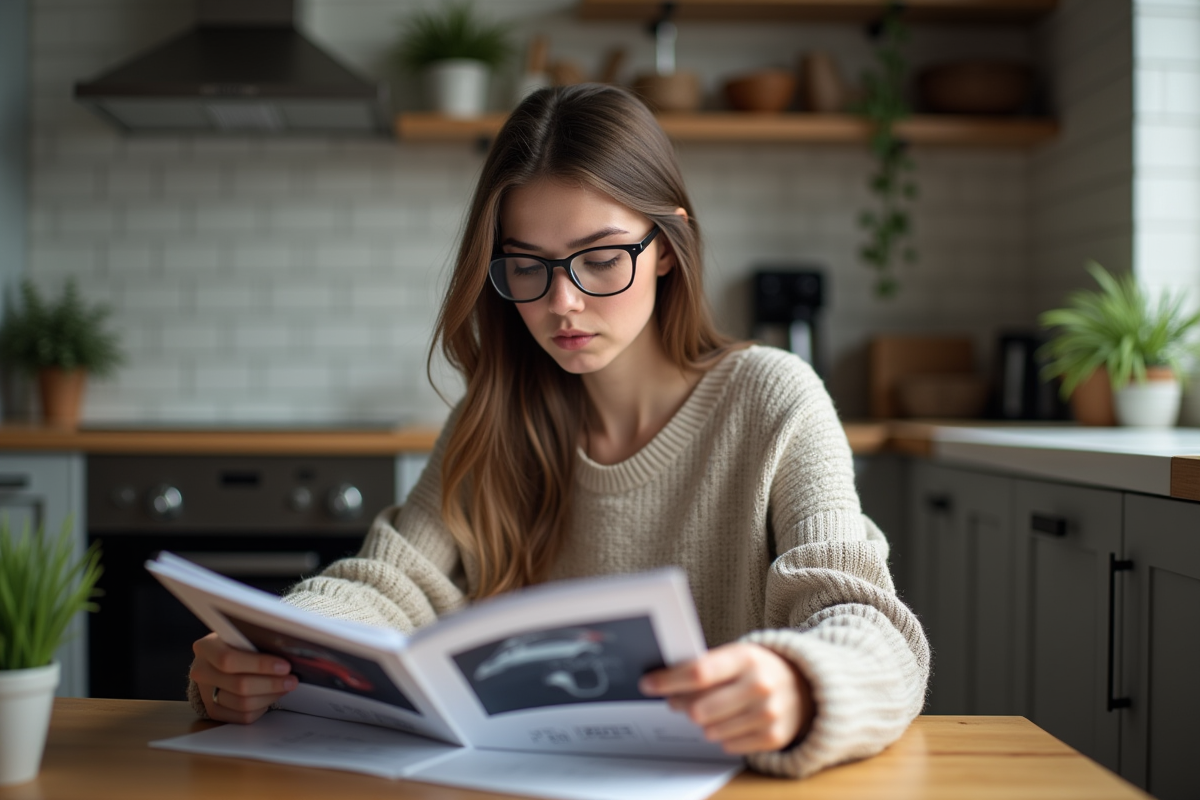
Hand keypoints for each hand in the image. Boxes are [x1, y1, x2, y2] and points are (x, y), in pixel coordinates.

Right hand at [190, 632, 297, 723]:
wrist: (216, 662)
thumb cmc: (236, 644)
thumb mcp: (242, 635)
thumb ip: (256, 640)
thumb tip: (288, 648)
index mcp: (206, 647)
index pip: (228, 659)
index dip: (260, 664)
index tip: (284, 665)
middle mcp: (201, 671)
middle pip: (239, 685)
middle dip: (271, 683)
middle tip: (292, 679)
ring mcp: (205, 694)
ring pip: (243, 703)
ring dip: (270, 696)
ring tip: (286, 687)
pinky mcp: (214, 711)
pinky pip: (243, 716)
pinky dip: (262, 707)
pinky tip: (272, 696)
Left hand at [638, 642, 813, 754]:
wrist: (804, 686)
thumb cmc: (758, 668)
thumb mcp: (736, 655)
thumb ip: (704, 666)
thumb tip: (663, 680)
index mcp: (746, 657)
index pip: (698, 672)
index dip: (668, 681)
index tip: (648, 684)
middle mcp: (760, 685)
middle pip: (700, 708)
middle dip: (682, 706)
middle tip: (679, 702)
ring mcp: (769, 713)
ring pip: (711, 731)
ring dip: (704, 723)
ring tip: (712, 710)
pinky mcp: (774, 736)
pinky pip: (729, 745)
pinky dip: (724, 736)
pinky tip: (731, 721)